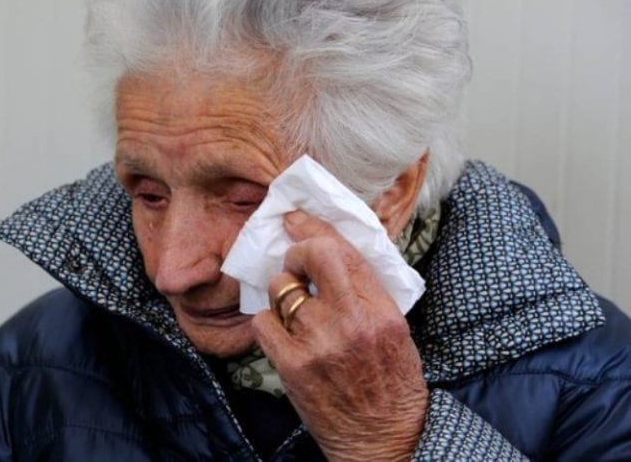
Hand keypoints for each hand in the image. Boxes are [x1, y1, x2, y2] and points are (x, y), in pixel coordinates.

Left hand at [252, 210, 427, 461]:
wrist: (384, 438)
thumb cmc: (392, 382)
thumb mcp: (394, 329)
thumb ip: (366, 290)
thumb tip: (330, 250)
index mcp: (381, 310)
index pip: (343, 252)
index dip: (314, 229)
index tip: (296, 220)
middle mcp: (351, 322)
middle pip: (311, 258)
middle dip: (296, 253)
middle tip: (294, 264)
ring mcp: (319, 344)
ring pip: (281, 290)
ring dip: (282, 293)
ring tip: (293, 309)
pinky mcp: (293, 366)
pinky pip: (263, 322)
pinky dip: (268, 321)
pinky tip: (282, 331)